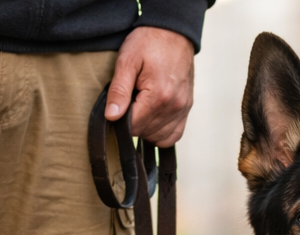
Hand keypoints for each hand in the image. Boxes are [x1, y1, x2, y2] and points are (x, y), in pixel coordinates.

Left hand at [105, 26, 194, 146]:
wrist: (173, 32)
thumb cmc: (149, 42)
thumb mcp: (127, 60)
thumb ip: (119, 90)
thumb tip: (112, 116)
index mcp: (158, 96)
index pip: (133, 126)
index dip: (121, 119)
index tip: (120, 103)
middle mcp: (174, 106)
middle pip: (145, 132)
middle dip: (133, 121)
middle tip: (130, 100)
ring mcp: (183, 108)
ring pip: (158, 137)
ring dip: (146, 128)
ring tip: (141, 107)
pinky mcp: (187, 108)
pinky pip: (174, 135)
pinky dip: (161, 132)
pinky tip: (153, 119)